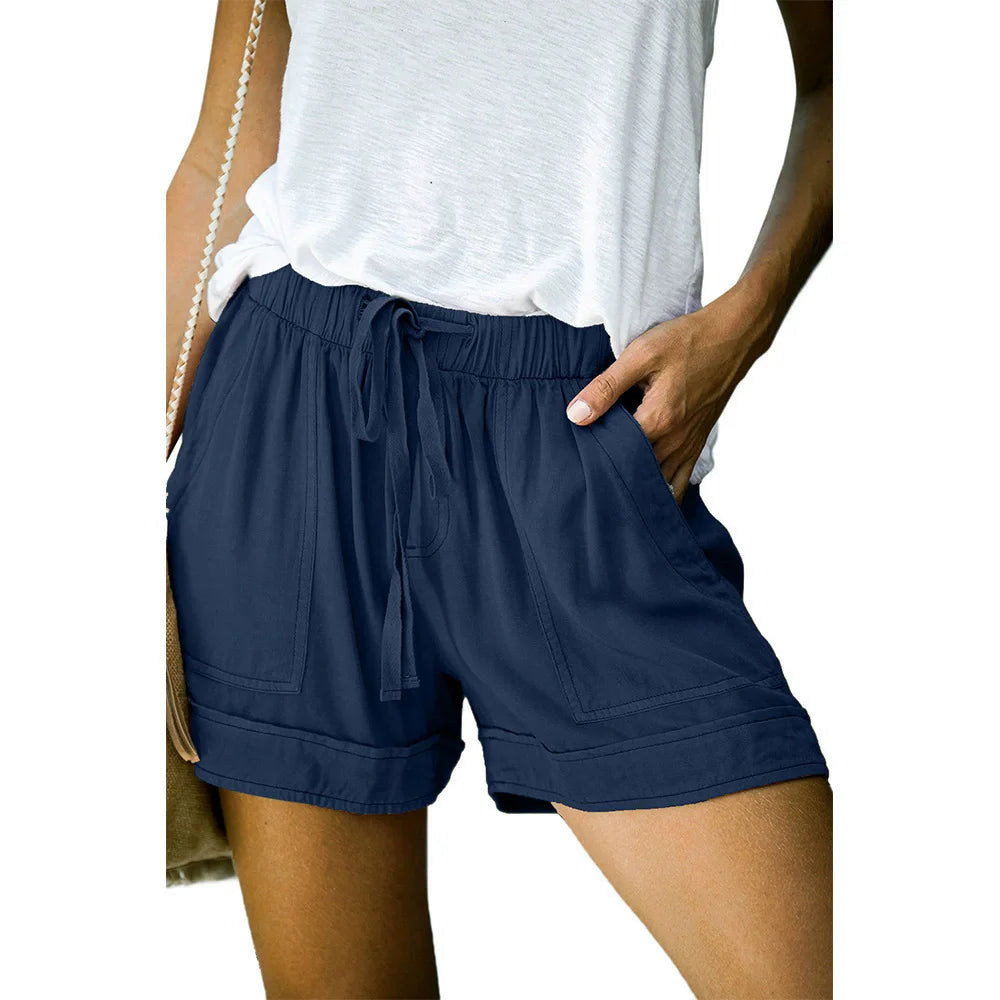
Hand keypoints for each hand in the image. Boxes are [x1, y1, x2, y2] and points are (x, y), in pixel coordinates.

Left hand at [565, 292, 764, 502]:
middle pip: (636, 473)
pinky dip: (663, 488)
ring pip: (659, 483)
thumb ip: (606, 387)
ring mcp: (689, 445)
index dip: (595, 454)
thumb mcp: (641, 355)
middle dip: (613, 474)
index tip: (579, 452)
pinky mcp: (698, 443)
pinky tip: (648, 488)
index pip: (616, 454)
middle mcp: (675, 441)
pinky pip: (680, 480)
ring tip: (614, 485)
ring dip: (637, 486)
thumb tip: (576, 415)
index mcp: (657, 420)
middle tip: (590, 474)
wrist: (733, 337)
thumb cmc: (687, 341)